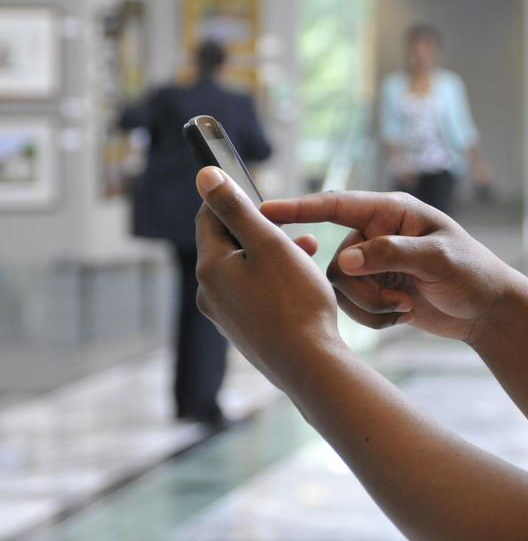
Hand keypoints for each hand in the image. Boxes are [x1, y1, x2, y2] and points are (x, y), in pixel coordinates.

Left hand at [194, 167, 341, 390]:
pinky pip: (255, 293)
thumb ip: (236, 207)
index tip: (257, 192)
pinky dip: (276, 279)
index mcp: (210, 268)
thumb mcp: (267, 242)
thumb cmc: (294, 300)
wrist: (309, 364)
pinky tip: (303, 283)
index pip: (208, 218)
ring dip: (274, 254)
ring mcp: (226, 317)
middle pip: (228, 244)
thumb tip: (204, 175)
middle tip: (293, 227)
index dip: (231, 199)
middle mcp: (209, 294)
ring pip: (246, 270)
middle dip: (262, 229)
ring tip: (308, 251)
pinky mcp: (244, 332)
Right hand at [261, 190, 515, 342]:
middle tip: (401, 299)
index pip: (336, 204)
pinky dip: (374, 318)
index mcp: (390, 212)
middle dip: (363, 289)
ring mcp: (374, 263)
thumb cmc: (472, 272)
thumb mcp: (438, 259)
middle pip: (335, 262)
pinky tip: (405, 315)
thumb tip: (343, 260)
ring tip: (406, 307)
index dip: (299, 207)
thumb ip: (391, 254)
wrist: (488, 310)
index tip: (264, 211)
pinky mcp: (374, 291)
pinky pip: (351, 308)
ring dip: (371, 306)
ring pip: (340, 289)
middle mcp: (376, 234)